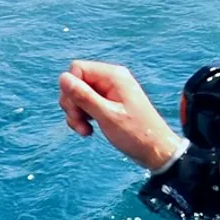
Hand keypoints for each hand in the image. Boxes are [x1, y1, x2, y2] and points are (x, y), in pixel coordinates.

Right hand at [60, 60, 188, 171]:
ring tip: (85, 131)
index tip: (76, 110)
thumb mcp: (107, 115)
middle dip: (72, 104)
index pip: (77, 69)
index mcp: (113, 76)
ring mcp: (110, 91)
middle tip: (80, 124)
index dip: (71, 89)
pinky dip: (83, 117)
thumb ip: (84, 96)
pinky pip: (86, 104)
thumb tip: (63, 78)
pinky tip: (89, 130)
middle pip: (76, 82)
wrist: (156, 150)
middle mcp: (111, 79)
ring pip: (78, 95)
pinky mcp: (108, 103)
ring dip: (76, 114)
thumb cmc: (136, 134)